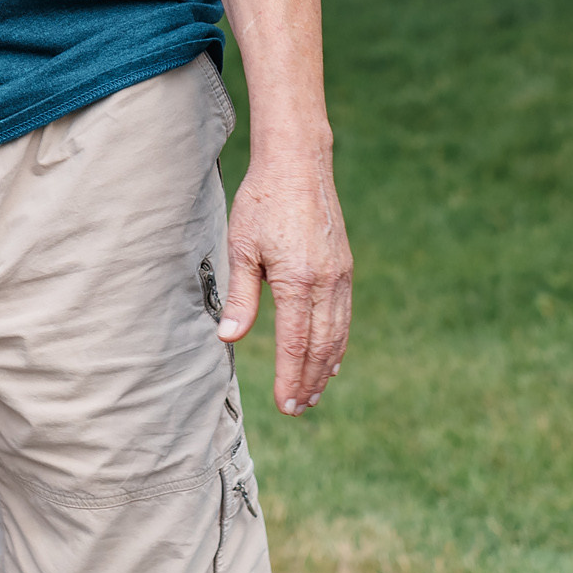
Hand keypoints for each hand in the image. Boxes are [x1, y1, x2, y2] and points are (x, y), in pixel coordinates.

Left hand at [218, 131, 352, 417]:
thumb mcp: (241, 247)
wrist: (298, 164)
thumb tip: (229, 338)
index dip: (290, 377)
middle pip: (321, 345)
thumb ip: (240, 297)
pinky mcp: (344, 267)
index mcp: (297, 279)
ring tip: (313, 393)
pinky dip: (338, 342)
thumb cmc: (262, 202)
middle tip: (297, 408)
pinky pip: (344, 315)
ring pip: (337, 334)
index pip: (295, 343)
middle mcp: (325, 282)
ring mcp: (340, 275)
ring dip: (326, 367)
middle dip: (309, 380)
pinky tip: (332, 358)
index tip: (284, 404)